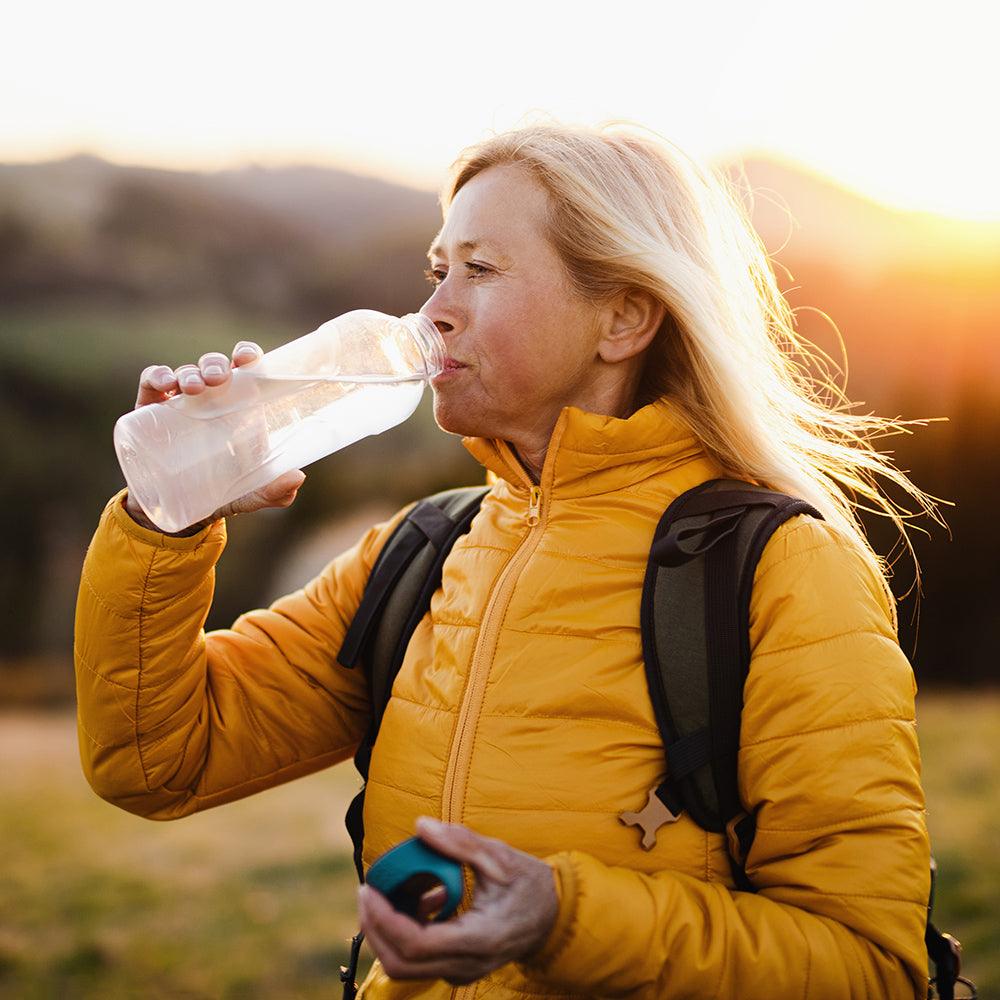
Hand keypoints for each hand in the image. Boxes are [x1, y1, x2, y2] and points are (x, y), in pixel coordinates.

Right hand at [124, 341, 304, 535]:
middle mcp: (211, 399)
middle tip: (219, 378)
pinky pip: (151, 384)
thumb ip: (275, 490)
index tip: (248, 358)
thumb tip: (298, 477)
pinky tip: (163, 384)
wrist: (177, 511)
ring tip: (194, 388)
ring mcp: (181, 403)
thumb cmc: (221, 493)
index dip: (246, 355)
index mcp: (240, 408)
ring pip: (186, 372)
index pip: (245, 370)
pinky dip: (155, 377)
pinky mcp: (150, 411)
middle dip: (217, 364)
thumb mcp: (250, 495)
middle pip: (215, 366)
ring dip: (190, 372)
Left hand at [358, 817, 558, 985]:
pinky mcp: (459, 968)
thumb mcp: (499, 856)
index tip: (368, 889)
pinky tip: (416, 902)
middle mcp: (468, 964)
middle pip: (402, 963)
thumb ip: (460, 842)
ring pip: (406, 967)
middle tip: (366, 892)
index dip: (384, 919)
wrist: (556, 916)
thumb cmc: (529, 884)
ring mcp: (463, 971)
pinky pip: (420, 961)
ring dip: (386, 933)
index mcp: (478, 938)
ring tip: (385, 893)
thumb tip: (421, 826)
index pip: (415, 943)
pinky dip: (405, 934)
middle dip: (375, 928)